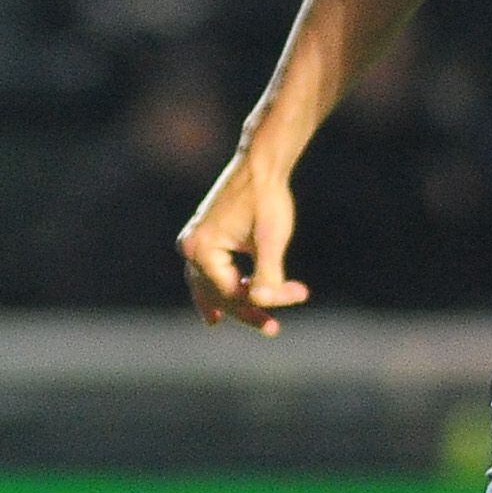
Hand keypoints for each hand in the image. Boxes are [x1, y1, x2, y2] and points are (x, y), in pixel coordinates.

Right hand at [178, 149, 311, 333]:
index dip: (267, 301)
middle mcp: (190, 248)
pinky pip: (204, 273)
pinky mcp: (202, 237)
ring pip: (207, 285)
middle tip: (273, 329)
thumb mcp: (271, 239)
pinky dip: (213, 288)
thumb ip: (267, 275)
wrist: (260, 163)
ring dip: (224, 304)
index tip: (301, 292)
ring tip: (216, 323)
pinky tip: (212, 308)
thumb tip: (262, 304)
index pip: (234, 292)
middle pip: (218, 293)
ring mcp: (193, 242)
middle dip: (247, 309)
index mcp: (202, 249)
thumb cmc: (267, 198)